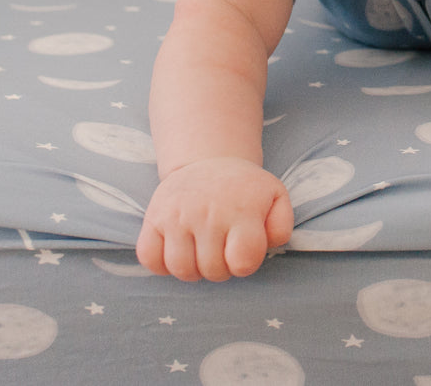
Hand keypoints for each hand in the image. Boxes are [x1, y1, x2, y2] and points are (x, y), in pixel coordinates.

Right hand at [137, 157, 293, 281]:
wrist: (209, 161)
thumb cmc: (244, 189)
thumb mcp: (275, 198)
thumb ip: (281, 227)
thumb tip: (267, 246)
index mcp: (242, 211)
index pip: (243, 262)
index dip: (245, 265)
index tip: (243, 251)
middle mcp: (207, 213)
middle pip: (212, 270)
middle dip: (221, 269)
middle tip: (222, 251)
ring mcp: (177, 215)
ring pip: (181, 269)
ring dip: (193, 270)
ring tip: (202, 252)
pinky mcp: (153, 218)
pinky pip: (149, 259)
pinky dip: (162, 264)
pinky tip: (178, 250)